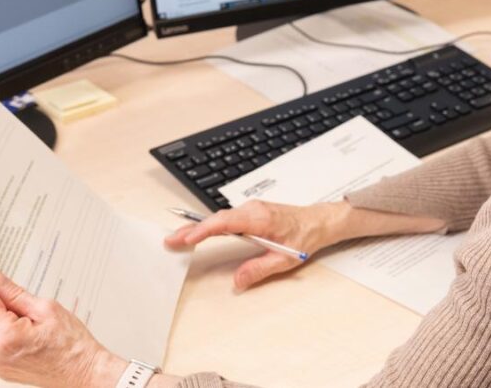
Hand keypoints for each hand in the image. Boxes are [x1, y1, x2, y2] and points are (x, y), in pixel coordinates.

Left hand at [0, 271, 126, 387]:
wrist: (82, 370)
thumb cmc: (71, 344)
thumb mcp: (46, 309)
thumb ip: (16, 294)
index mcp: (5, 336)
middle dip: (2, 302)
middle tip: (28, 302)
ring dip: (6, 318)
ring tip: (35, 323)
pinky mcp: (1, 368)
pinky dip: (9, 332)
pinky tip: (30, 333)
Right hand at [165, 200, 344, 289]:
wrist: (319, 221)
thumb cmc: (305, 236)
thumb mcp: (285, 259)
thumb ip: (260, 269)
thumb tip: (238, 280)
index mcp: (261, 219)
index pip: (225, 222)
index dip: (204, 229)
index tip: (187, 238)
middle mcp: (253, 209)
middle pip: (216, 218)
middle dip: (192, 229)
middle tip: (171, 240)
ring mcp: (251, 209)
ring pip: (219, 217)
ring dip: (198, 227)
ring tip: (178, 238)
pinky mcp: (250, 212)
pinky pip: (225, 217)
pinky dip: (209, 225)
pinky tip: (198, 232)